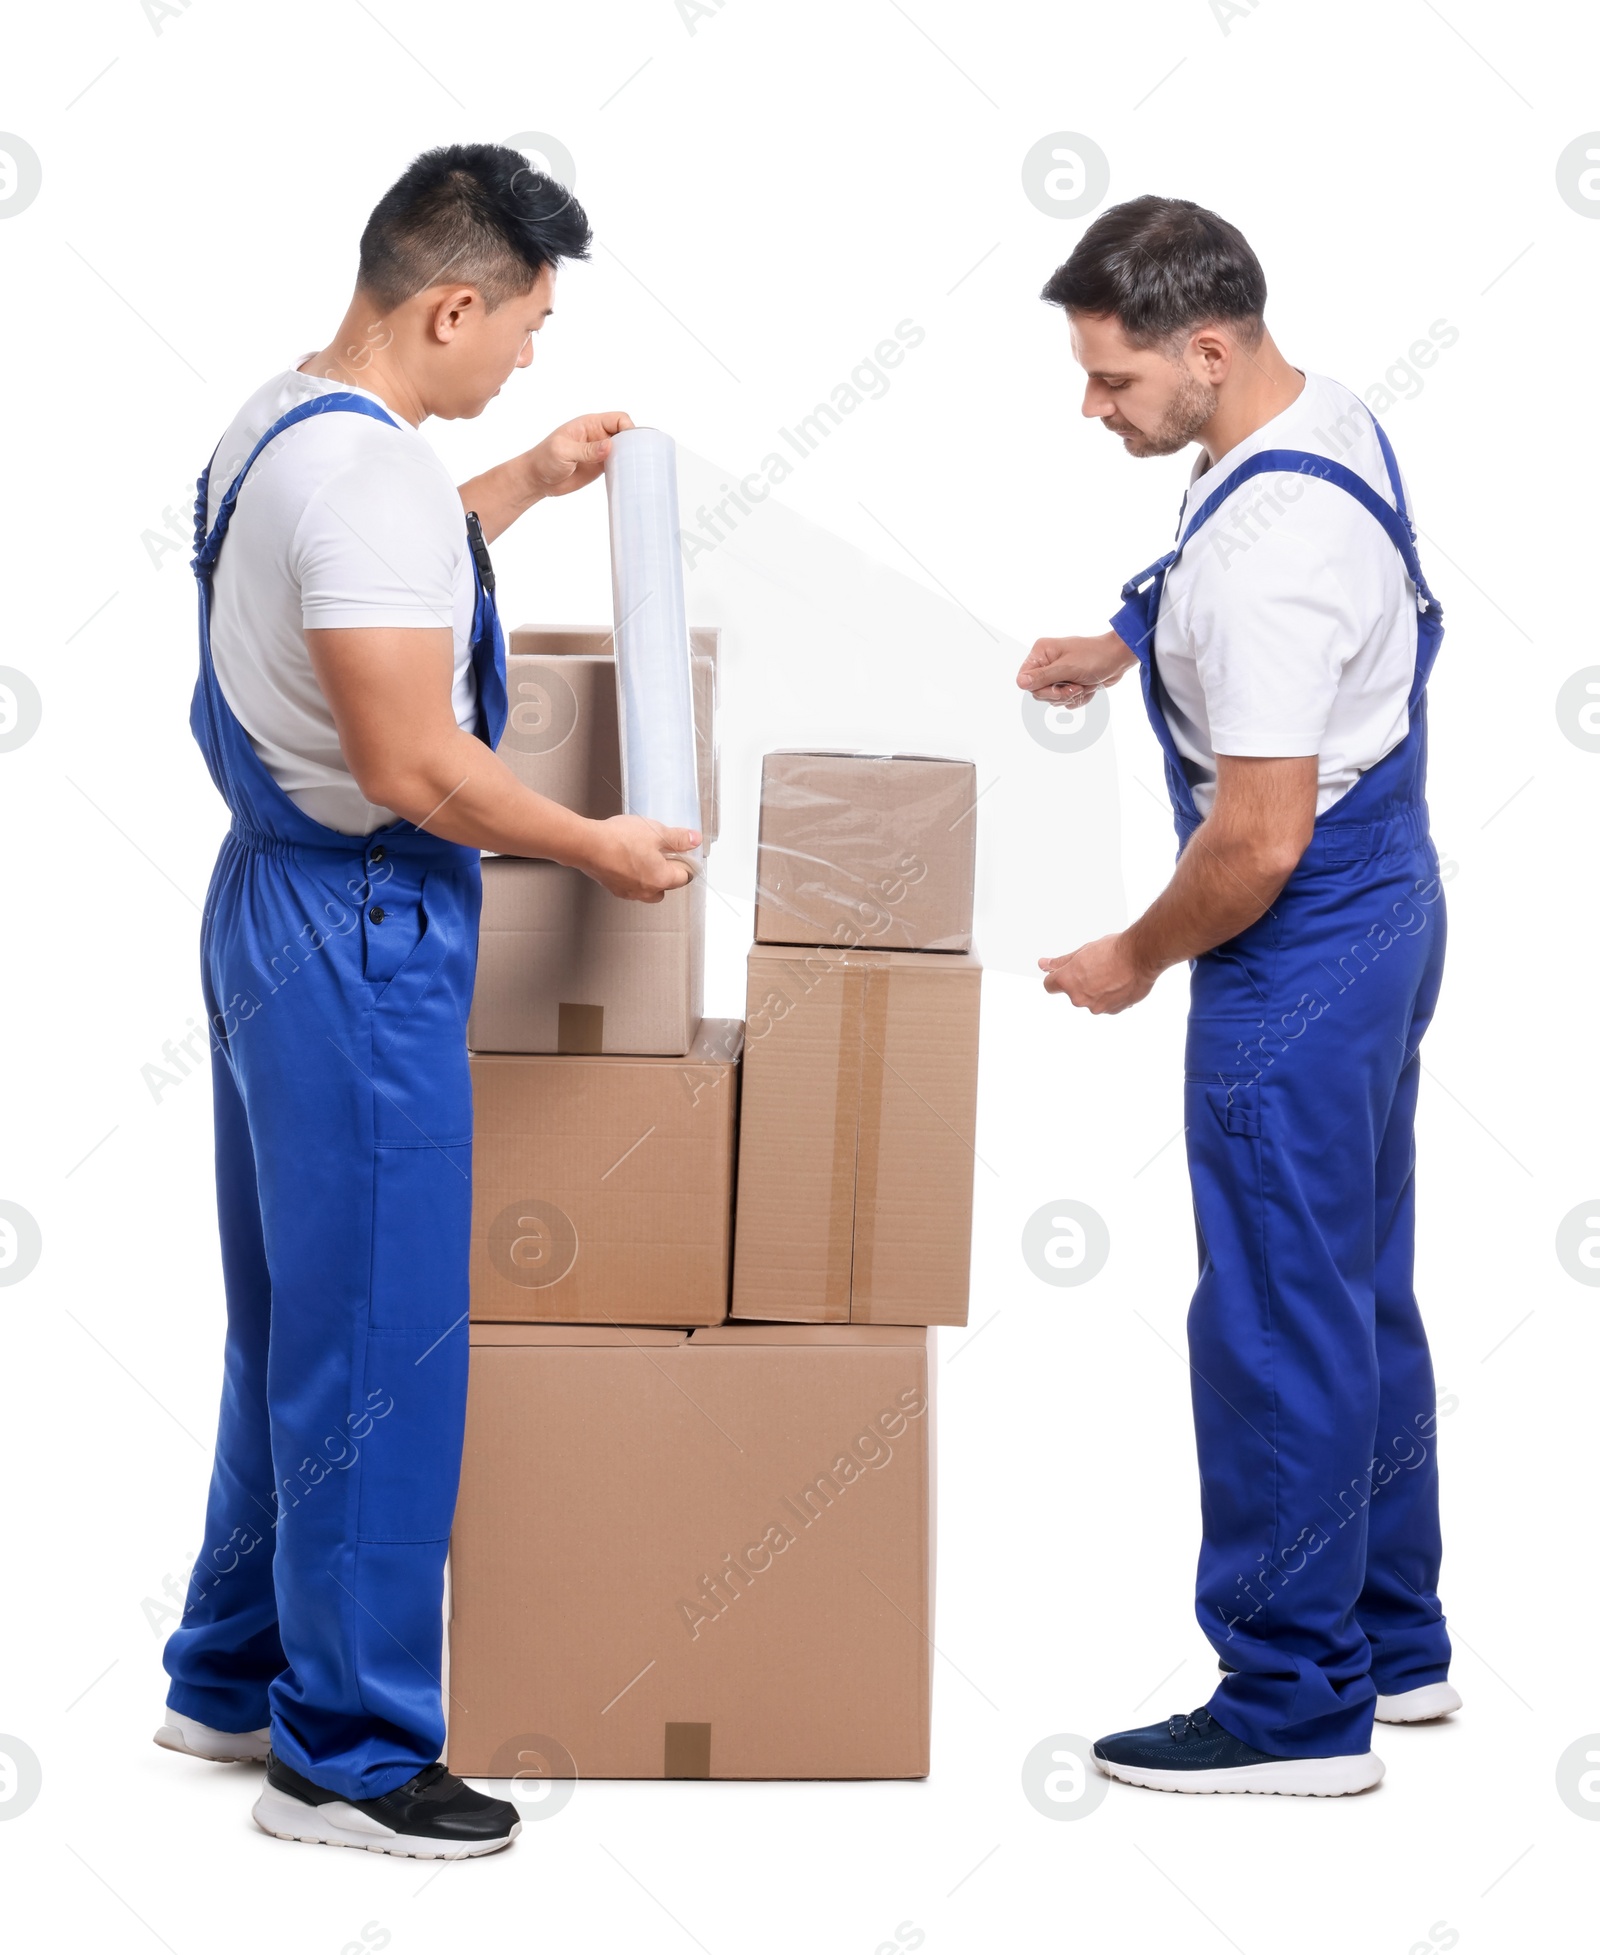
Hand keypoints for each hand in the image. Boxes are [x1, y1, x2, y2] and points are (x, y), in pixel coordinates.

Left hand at [524, 411, 635, 499]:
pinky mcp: (600, 467)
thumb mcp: (563, 451)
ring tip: (635, 470)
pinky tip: (627, 477)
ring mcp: (600, 452)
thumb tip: (610, 446)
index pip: (618, 419)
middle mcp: (598, 435)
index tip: (631, 444)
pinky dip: (624, 469)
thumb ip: (586, 449)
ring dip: (630, 458)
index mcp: (590, 424)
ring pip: (624, 449)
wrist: (536, 479)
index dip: (628, 428)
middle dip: (633, 443)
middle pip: (625, 433)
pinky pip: (618, 464)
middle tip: (636, 460)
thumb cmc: (544, 460)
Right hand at [580, 814, 699, 901]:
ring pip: (647, 889)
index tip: (682, 852)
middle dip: (667, 872)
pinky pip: (629, 886)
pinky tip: (626, 859)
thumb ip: (678, 838)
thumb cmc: (620, 840)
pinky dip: (632, 876)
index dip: (686, 863)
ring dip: (649, 876)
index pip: (684, 877)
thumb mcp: (656, 831)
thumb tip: (694, 840)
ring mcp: (628, 892)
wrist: (588, 845)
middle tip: (663, 853)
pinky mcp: (612, 887)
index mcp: (662, 879)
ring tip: (643, 855)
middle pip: (666, 887)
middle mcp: (646, 891)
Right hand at [1017, 630, 1135, 708]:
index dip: (1040, 688)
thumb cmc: (1096, 657)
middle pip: (1038, 692)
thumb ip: (1043, 676)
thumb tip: (1020, 682)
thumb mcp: (1068, 667)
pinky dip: (1078, 698)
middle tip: (1076, 687)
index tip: (1058, 687)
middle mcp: (1047, 662)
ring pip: (1052, 698)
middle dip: (1059, 694)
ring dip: (1070, 696)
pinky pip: (1065, 700)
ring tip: (1083, 685)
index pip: (1025, 679)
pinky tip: (1088, 687)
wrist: (1119, 659)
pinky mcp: (1068, 682)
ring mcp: (1057, 673)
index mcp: (1042, 652)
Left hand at [1039, 932, 1157, 1013]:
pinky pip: (1106, 1004)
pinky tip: (1120, 982)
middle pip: (1072, 992)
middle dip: (1081, 982)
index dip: (1056, 977)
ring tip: (1112, 973)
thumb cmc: (1114, 950)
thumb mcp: (1083, 951)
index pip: (1049, 985)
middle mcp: (1079, 998)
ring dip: (1097, 989)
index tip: (1064, 972)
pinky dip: (1110, 996)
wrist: (1142, 956)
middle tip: (1096, 966)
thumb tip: (1043, 964)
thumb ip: (1061, 962)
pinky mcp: (1113, 1011)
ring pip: (1090, 999)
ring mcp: (1096, 1007)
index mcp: (1068, 982)